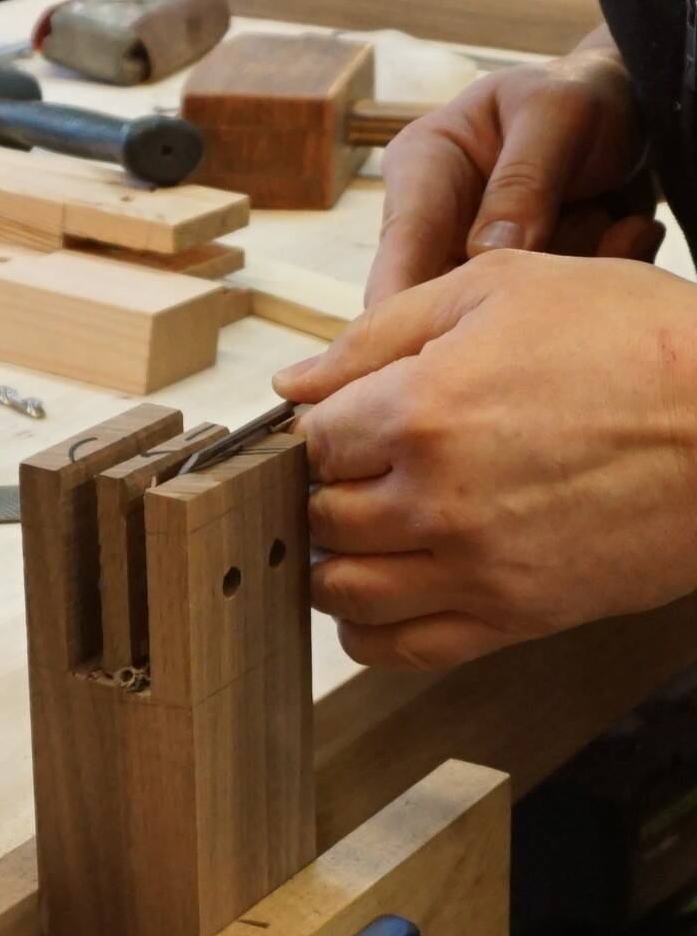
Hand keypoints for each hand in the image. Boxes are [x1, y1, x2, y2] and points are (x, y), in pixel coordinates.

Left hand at [273, 251, 696, 668]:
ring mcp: (473, 567)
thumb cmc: (639, 345)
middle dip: (325, 492)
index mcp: (421, 410)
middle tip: (352, 477)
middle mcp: (435, 497)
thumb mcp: (502, 287)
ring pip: (342, 590)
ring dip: (332, 564)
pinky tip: (377, 597)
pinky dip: (367, 631)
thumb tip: (296, 382)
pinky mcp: (513, 618)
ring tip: (357, 536)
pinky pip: (400, 648)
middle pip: (318, 516)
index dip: (320, 430)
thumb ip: (380, 332)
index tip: (343, 427)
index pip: (311, 442)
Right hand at [369, 37, 659, 303]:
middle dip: (502, 295)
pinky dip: (585, 283)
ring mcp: (473, 256)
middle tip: (565, 269)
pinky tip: (621, 232)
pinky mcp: (509, 281)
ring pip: (490, 310)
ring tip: (607, 217)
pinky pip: (535, 309)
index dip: (401, 309)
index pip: (400, 249)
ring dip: (556, 280)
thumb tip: (484, 255)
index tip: (427, 355)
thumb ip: (524, 181)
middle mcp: (435, 222)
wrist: (637, 105)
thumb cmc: (586, 92)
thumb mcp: (559, 114)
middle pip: (434, 296)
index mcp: (421, 169)